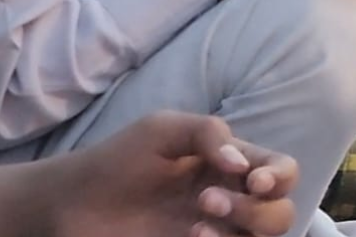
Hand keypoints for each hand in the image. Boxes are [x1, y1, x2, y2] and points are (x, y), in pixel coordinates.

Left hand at [51, 113, 296, 236]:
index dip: (280, 177)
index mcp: (233, 164)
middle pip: (282, 212)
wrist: (72, 202)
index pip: (282, 171)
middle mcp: (232, 199)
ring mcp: (215, 231)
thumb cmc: (119, 158)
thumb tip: (242, 167)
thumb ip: (209, 133)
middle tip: (207, 200)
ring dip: (241, 231)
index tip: (254, 181)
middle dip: (255, 210)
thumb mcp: (163, 129)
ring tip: (196, 227)